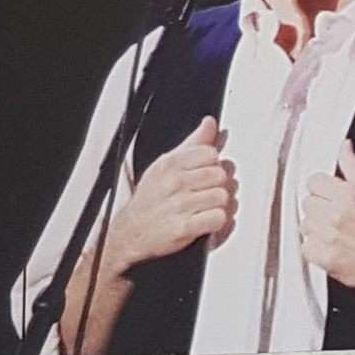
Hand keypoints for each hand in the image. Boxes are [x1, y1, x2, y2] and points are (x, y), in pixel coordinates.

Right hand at [107, 116, 235, 272]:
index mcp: (171, 164)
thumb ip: (194, 143)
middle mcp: (175, 182)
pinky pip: (218, 218)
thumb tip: (210, 123)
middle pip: (220, 175)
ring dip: (220, 204)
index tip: (205, 171)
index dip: (213, 164)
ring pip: (222, 196)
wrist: (131, 231)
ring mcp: (180, 206)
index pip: (211, 154)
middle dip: (218, 184)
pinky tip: (207, 219)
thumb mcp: (167, 164)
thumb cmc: (151, 197)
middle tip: (208, 191)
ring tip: (208, 206)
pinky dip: (217, 221)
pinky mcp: (184, 228)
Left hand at [301, 139, 354, 300]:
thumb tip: (345, 148)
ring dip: (316, 226)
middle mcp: (336, 215)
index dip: (323, 187)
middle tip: (335, 213)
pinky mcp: (326, 258)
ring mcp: (329, 238)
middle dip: (320, 206)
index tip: (329, 193)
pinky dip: (315, 247)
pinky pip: (306, 247)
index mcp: (349, 195)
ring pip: (305, 224)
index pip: (314, 181)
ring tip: (335, 229)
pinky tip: (331, 244)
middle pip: (308, 202)